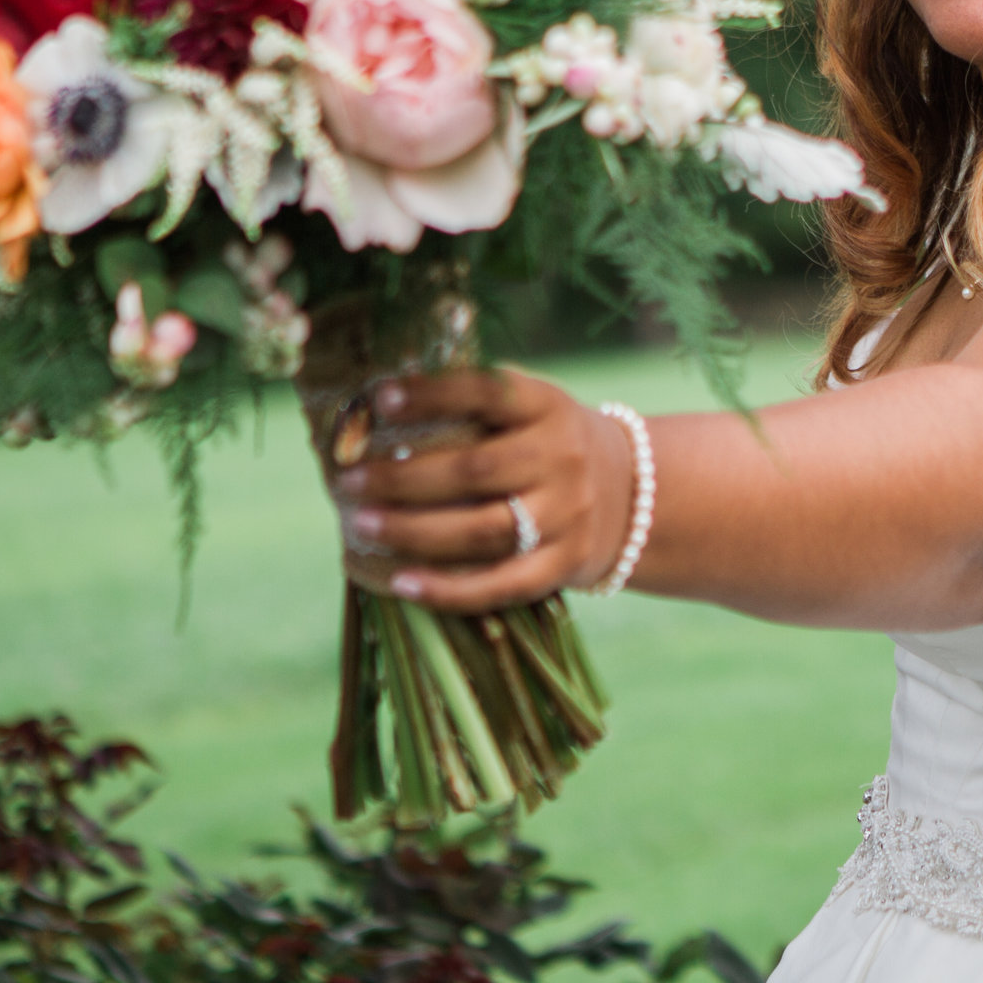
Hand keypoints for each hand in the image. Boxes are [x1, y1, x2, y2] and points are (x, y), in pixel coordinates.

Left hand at [331, 371, 635, 613]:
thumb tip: (373, 408)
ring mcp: (567, 515)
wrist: (634, 494)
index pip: (488, 392)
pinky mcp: (565, 564)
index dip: (434, 394)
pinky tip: (402, 584)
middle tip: (348, 482)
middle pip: (476, 470)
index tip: (380, 399)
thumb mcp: (529, 408)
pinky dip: (450, 590)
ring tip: (361, 527)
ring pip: (485, 530)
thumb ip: (472, 405)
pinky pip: (502, 584)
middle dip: (404, 478)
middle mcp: (562, 458)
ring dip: (415, 531)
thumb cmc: (548, 445)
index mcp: (547, 406)